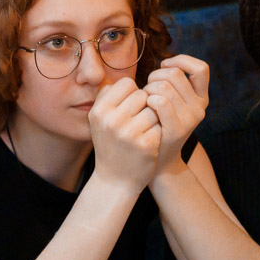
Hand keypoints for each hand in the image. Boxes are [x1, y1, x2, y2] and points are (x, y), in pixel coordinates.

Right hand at [88, 77, 160, 192]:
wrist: (115, 180)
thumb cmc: (109, 144)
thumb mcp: (98, 120)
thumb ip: (107, 96)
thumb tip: (122, 79)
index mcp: (99, 110)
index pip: (126, 83)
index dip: (133, 93)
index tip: (130, 107)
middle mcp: (111, 120)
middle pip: (142, 94)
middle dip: (144, 105)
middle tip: (138, 121)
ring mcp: (129, 133)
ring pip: (154, 108)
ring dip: (153, 117)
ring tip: (143, 131)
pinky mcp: (146, 144)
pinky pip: (161, 124)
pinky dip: (158, 131)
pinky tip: (149, 142)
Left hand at [143, 55, 208, 175]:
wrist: (158, 160)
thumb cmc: (157, 125)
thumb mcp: (172, 103)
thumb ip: (173, 84)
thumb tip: (165, 63)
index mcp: (201, 97)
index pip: (201, 68)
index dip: (182, 61)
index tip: (164, 66)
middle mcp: (200, 107)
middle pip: (175, 74)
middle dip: (155, 76)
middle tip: (148, 89)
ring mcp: (191, 119)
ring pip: (164, 87)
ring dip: (148, 89)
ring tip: (145, 101)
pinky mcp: (178, 129)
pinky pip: (160, 102)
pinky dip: (148, 100)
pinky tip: (145, 108)